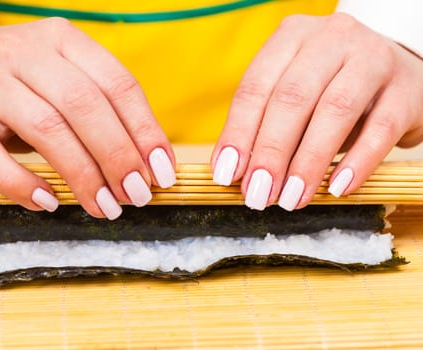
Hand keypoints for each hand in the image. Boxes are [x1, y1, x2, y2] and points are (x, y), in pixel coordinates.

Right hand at [0, 18, 175, 218]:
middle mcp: (23, 54)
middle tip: (137, 196)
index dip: (146, 131)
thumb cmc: (13, 83)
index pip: (118, 84)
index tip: (162, 171)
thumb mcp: (57, 78)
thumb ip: (97, 110)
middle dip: (119, 157)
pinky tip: (49, 203)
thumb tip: (145, 165)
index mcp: (61, 41)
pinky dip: (24, 186)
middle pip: (86, 107)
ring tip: (105, 207)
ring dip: (83, 176)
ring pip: (47, 131)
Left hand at [212, 13, 422, 210]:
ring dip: (308, 161)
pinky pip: (380, 129)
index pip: (256, 86)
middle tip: (257, 193)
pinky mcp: (406, 89)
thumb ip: (264, 123)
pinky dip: (357, 162)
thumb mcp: (294, 93)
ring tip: (291, 198)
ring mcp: (373, 59)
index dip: (238, 133)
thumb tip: (233, 171)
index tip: (226, 174)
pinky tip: (336, 188)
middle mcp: (332, 39)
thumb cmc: (330, 86)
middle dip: (270, 152)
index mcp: (292, 36)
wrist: (397, 70)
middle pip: (292, 98)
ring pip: (334, 111)